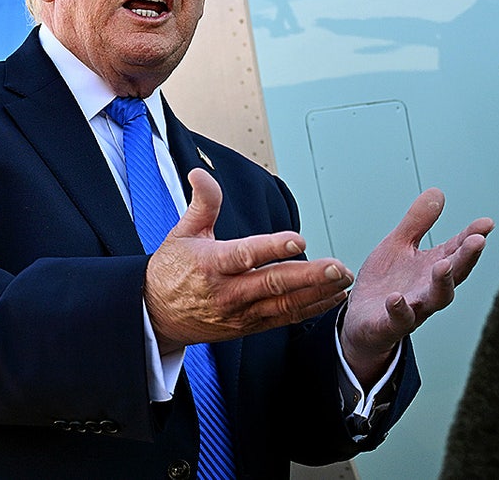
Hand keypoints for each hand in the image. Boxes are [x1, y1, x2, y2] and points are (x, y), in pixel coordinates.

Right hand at [145, 168, 353, 352]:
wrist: (155, 316)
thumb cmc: (171, 270)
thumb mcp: (181, 232)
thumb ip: (202, 203)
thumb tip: (200, 172)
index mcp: (211, 265)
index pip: (246, 255)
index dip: (273, 248)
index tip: (299, 239)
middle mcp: (228, 292)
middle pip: (273, 284)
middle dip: (310, 276)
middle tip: (338, 267)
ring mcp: (240, 313)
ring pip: (284, 305)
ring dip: (317, 293)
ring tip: (343, 280)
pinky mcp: (248, 327)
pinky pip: (284, 319)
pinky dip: (310, 309)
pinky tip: (331, 297)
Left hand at [340, 188, 493, 384]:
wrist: (360, 321)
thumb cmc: (385, 283)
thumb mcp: (398, 245)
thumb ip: (417, 222)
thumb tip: (437, 192)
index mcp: (432, 267)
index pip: (457, 250)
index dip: (472, 236)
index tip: (487, 223)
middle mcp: (428, 288)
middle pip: (454, 274)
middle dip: (466, 258)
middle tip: (477, 241)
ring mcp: (412, 307)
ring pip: (435, 299)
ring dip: (441, 283)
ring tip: (444, 265)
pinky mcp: (390, 324)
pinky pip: (398, 319)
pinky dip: (399, 309)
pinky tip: (396, 298)